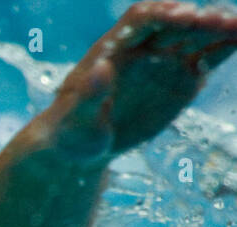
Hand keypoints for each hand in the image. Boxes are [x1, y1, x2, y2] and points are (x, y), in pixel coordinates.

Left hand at [49, 1, 236, 162]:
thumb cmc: (71, 131)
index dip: (163, 14)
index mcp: (113, 48)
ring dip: (221, 29)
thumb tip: (101, 68)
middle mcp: (143, 47)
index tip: (185, 16)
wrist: (82, 146)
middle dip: (200, 21)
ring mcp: (165, 60)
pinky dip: (226, 47)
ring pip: (198, 36)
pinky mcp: (182, 77)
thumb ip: (88, 95)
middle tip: (227, 22)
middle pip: (176, 23)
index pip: (141, 19)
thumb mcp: (76, 119)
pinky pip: (209, 56)